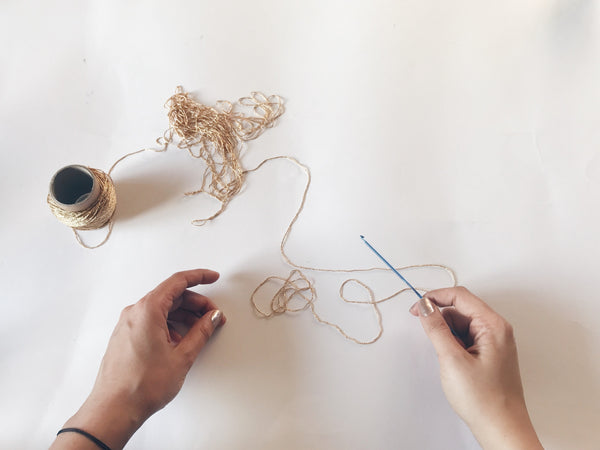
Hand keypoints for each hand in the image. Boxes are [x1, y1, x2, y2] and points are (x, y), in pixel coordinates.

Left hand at [51, 269, 225, 449]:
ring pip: (161, 310)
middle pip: (171, 296)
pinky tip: (181, 340)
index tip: (213, 277)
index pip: (178, 282)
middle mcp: (134, 313)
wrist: (114, 409)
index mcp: (147, 310)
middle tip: (213, 316)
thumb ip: (201, 332)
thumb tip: (211, 318)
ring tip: (200, 331)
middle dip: (195, 303)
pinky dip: (170, 325)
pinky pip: (151, 321)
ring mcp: (127, 325)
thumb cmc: (141, 385)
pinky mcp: (125, 337)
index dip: (199, 277)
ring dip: (183, 316)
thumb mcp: (182, 356)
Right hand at [409, 287, 541, 449]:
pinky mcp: (488, 354)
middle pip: (461, 308)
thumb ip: (436, 329)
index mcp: (493, 325)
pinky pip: (466, 337)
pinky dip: (452, 342)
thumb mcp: (452, 359)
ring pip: (462, 323)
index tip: (417, 307)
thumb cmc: (484, 399)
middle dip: (440, 316)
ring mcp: (494, 342)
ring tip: (442, 353)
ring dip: (446, 331)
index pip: (461, 296)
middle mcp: (496, 330)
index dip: (435, 297)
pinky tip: (448, 357)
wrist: (501, 429)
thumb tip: (425, 306)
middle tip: (423, 328)